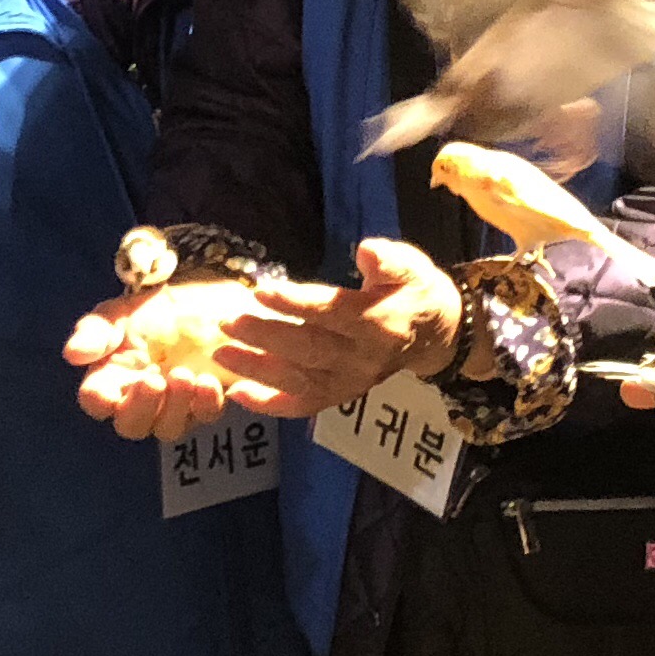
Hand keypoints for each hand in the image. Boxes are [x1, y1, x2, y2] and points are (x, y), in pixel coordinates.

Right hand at [67, 281, 250, 442]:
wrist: (193, 299)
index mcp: (108, 381)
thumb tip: (71, 354)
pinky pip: (205, 415)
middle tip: (153, 381)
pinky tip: (208, 382)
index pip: (96, 401)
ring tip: (183, 375)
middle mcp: (137, 403)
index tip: (108, 394)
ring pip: (168, 428)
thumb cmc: (145, 312)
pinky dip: (207, 403)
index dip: (100, 401)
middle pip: (132, 425)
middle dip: (142, 408)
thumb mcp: (117, 314)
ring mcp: (172, 408)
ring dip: (176, 407)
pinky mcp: (204, 403)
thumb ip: (95, 333)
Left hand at [205, 239, 462, 418]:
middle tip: (226, 322)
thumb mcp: (410, 266)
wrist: (435, 334)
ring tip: (220, 353)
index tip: (261, 290)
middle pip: (309, 349)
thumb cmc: (413, 291)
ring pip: (300, 380)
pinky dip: (270, 404)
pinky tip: (237, 393)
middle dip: (265, 337)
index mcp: (378, 322)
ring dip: (257, 369)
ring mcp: (350, 382)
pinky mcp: (341, 395)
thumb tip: (367, 251)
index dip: (296, 303)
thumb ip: (388, 259)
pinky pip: (304, 405)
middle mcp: (362, 358)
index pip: (332, 312)